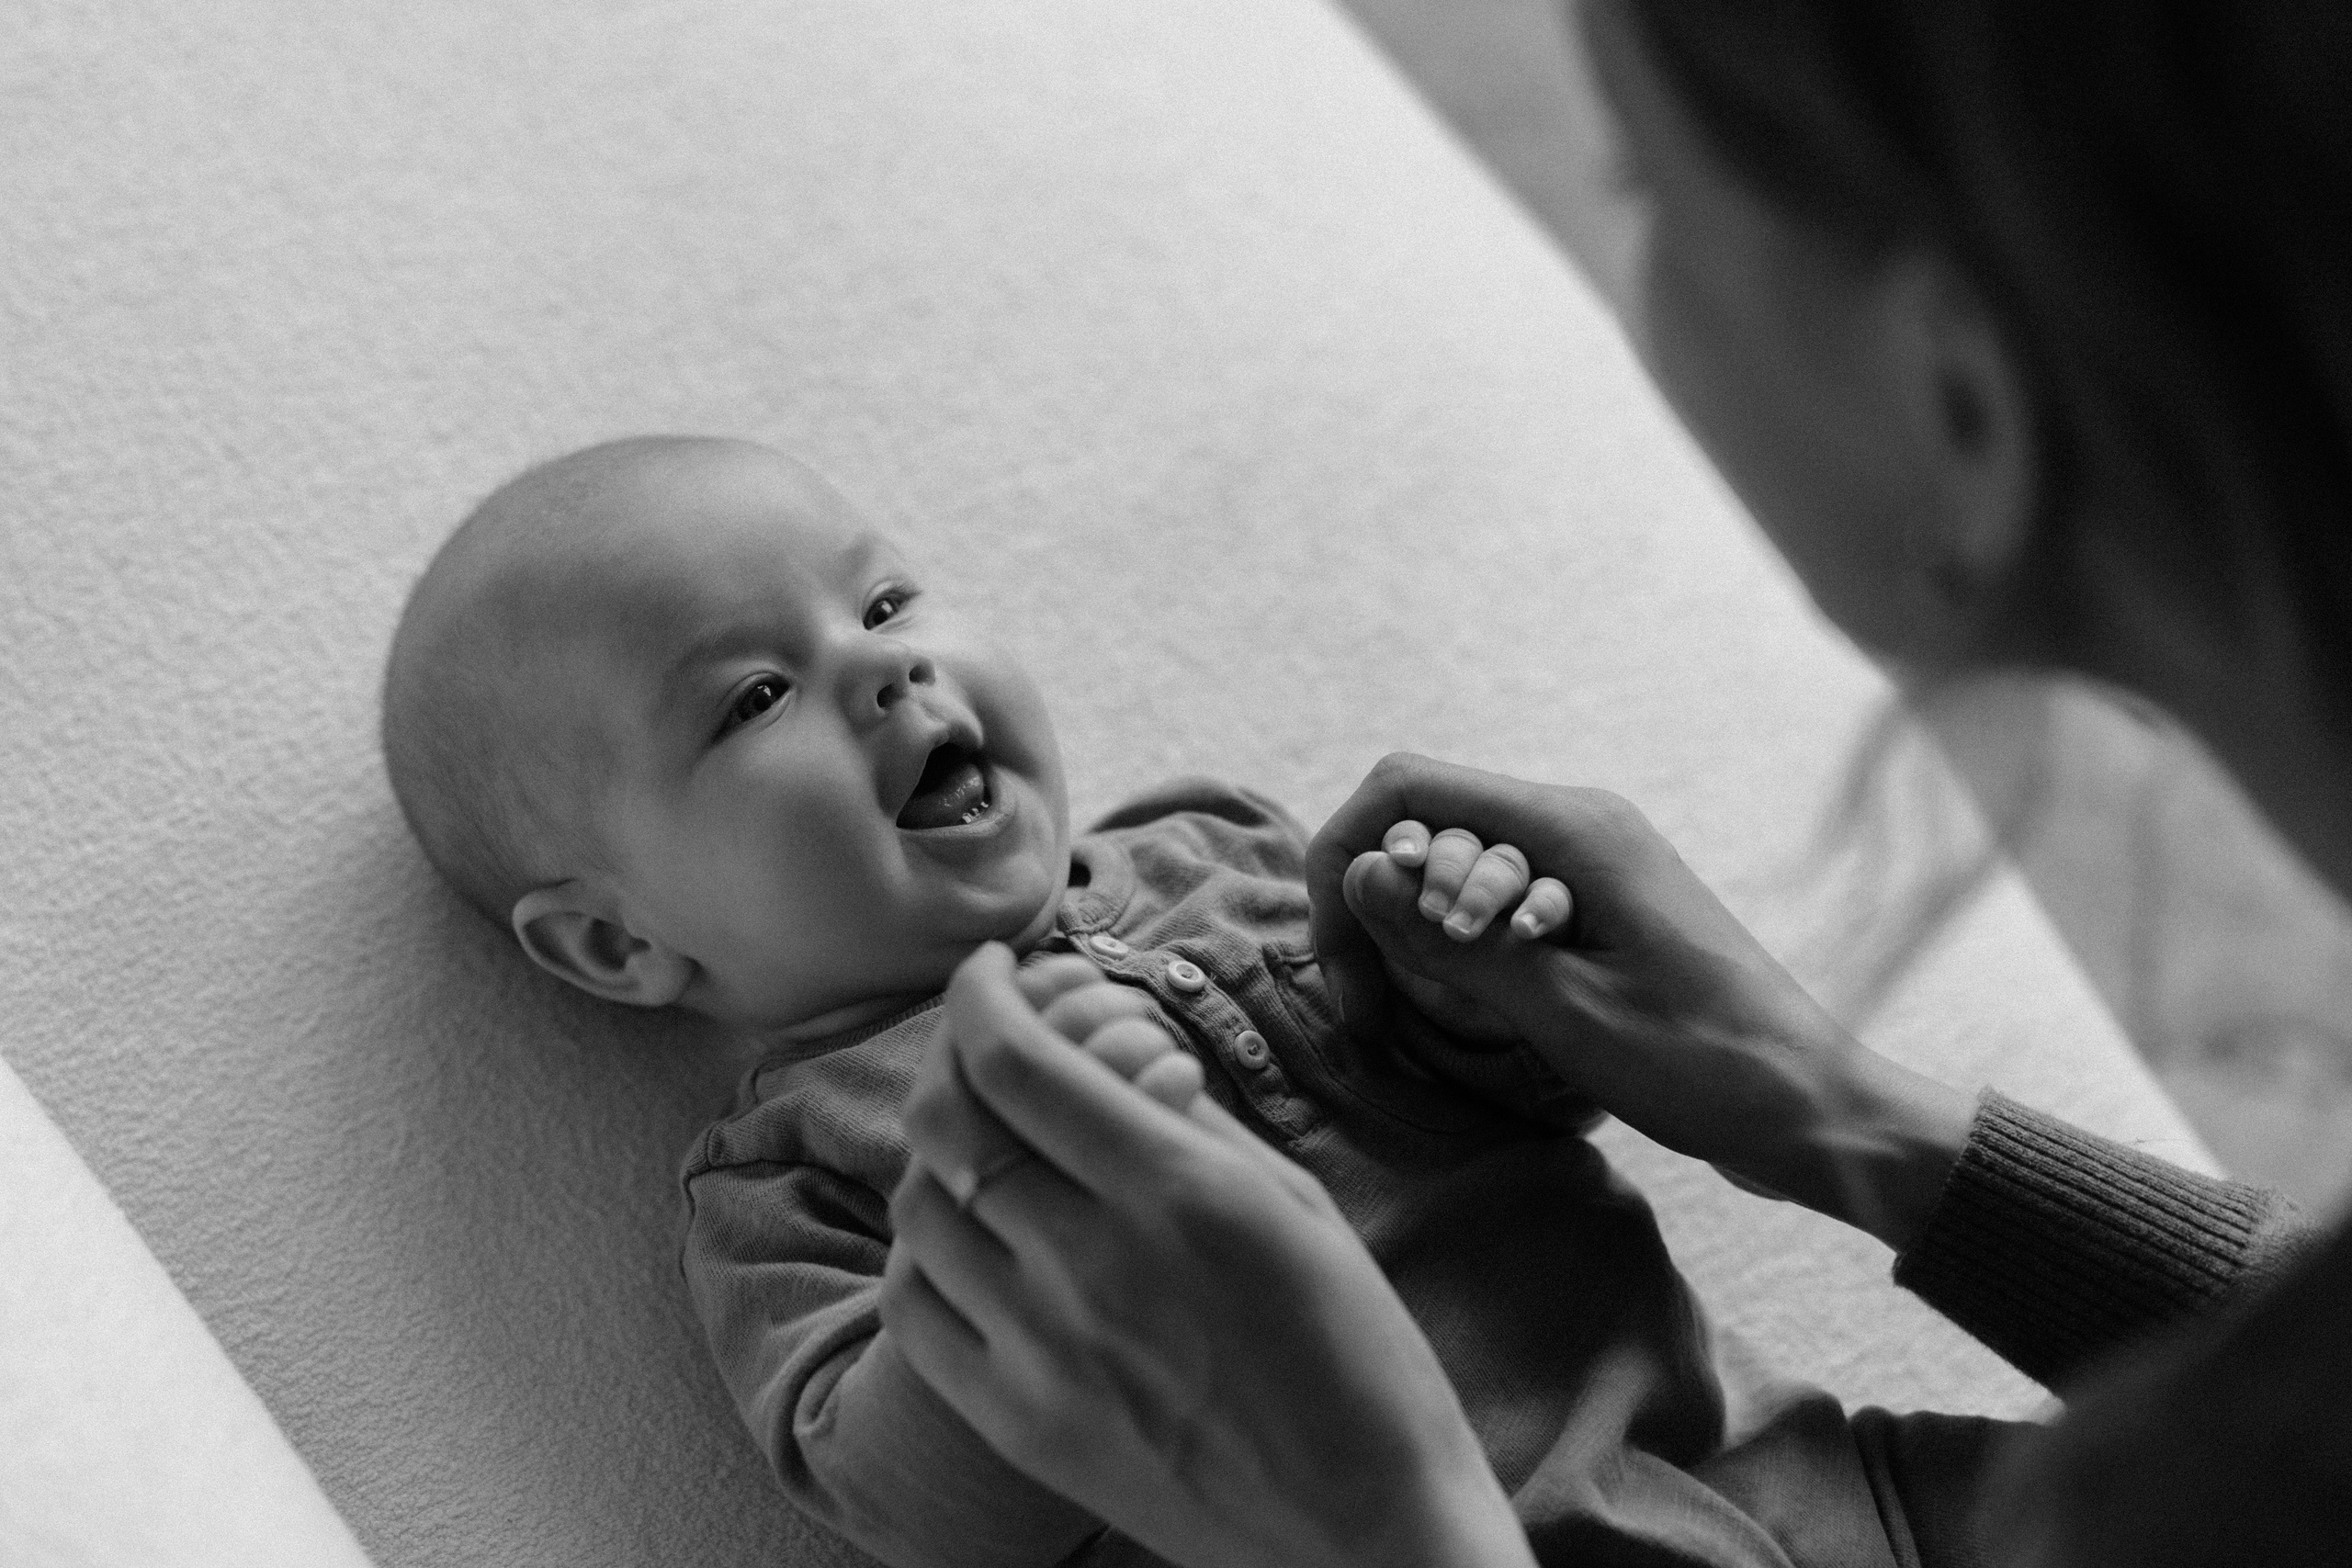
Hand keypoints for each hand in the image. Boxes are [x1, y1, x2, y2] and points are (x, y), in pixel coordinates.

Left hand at [883, 944, 1534, 1567]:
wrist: (1367, 1531)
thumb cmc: (1360, 1358)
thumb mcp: (1295, 1205)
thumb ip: (1191, 1120)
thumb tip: (1114, 1049)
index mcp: (1178, 1193)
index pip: (1019, 1061)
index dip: (983, 994)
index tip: (993, 969)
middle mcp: (1093, 1264)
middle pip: (952, 1123)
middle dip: (954, 1052)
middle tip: (983, 1035)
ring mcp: (1043, 1352)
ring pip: (920, 1210)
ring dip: (939, 1149)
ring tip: (984, 1136)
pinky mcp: (1020, 1424)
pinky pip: (916, 1312)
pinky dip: (926, 1251)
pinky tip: (968, 1234)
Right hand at [1306, 753, 1975, 1250]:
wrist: (1813, 1108)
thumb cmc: (1701, 1064)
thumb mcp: (1562, 1011)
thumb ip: (1453, 942)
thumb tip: (1365, 876)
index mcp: (1572, 827)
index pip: (1408, 789)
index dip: (1348, 858)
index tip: (1340, 958)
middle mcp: (1579, 822)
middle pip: (1426, 823)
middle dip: (1376, 906)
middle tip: (1369, 1013)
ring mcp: (1593, 861)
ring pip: (1456, 863)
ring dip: (1418, 932)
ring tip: (1417, 1018)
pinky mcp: (1600, 905)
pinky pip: (1498, 897)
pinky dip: (1462, 945)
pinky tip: (1471, 1010)